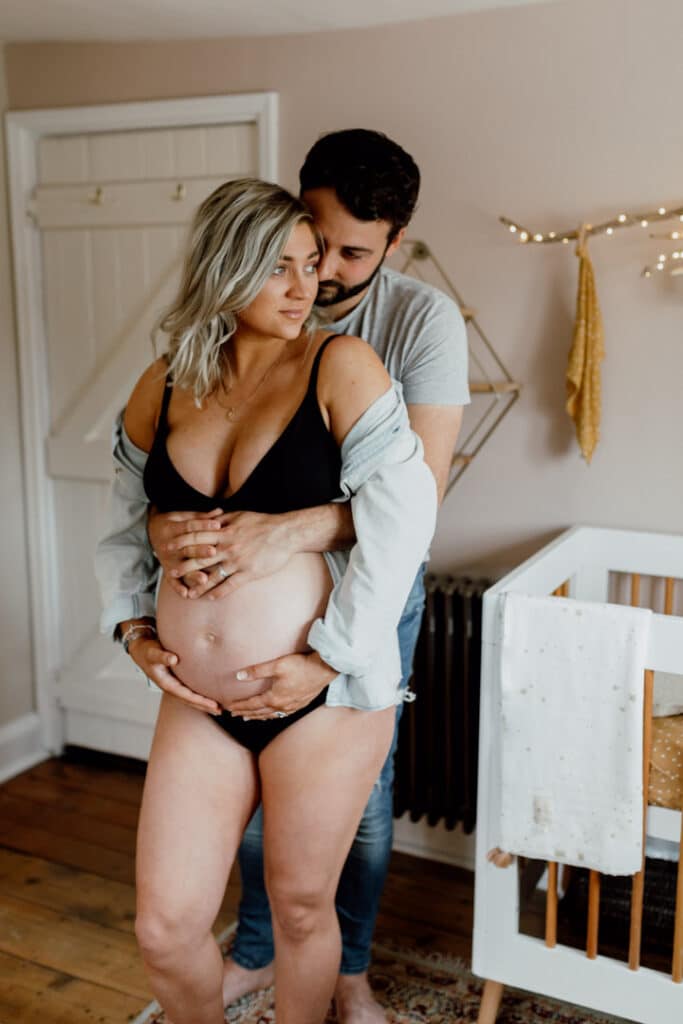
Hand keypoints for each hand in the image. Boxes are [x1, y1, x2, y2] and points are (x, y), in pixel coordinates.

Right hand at [126, 635, 220, 713]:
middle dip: (205, 706)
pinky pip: (190, 690)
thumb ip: (162, 656)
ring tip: (218, 708)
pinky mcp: (177, 680)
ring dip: (203, 703)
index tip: (213, 705)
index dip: (200, 701)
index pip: (186, 695)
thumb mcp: (152, 653)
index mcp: (166, 683)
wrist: (141, 650)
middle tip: (221, 711)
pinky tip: (209, 695)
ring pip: (190, 697)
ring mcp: (174, 684)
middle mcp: (171, 686)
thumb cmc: (147, 651)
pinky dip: (199, 695)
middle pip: (190, 700)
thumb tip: (173, 659)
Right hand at [148, 509, 223, 596]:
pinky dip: (178, 588)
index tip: (218, 525)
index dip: (203, 525)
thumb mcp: (183, 516)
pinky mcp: (167, 570)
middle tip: (213, 552)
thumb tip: (220, 511)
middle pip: (187, 548)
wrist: (151, 531)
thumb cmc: (174, 523)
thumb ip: (201, 516)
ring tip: (204, 579)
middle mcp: (170, 546)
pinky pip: (172, 581)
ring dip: (192, 573)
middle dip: (200, 550)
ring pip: (182, 567)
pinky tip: (187, 594)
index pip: (190, 527)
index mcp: (173, 528)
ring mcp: (168, 559)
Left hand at [175, 510, 296, 599]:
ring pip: (212, 575)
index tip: (169, 547)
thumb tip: (208, 519)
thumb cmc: (263, 523)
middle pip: (199, 558)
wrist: (285, 533)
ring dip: (198, 585)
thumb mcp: (240, 516)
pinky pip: (230, 585)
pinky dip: (218, 592)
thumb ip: (222, 520)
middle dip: (184, 566)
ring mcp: (237, 562)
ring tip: (188, 593)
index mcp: (224, 532)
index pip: (196, 537)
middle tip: (170, 572)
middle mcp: (227, 548)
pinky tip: (210, 598)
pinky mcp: (248, 572)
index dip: (181, 542)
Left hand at [224, 651, 337, 719]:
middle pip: (259, 712)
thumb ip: (257, 671)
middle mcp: (282, 706)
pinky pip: (282, 714)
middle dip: (245, 713)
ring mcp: (292, 707)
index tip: (228, 707)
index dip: (238, 706)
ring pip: (271, 715)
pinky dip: (272, 715)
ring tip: (249, 717)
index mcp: (274, 698)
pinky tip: (273, 714)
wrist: (324, 669)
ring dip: (258, 716)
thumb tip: (239, 676)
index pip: (251, 704)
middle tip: (234, 714)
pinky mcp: (301, 704)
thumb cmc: (301, 666)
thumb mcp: (277, 665)